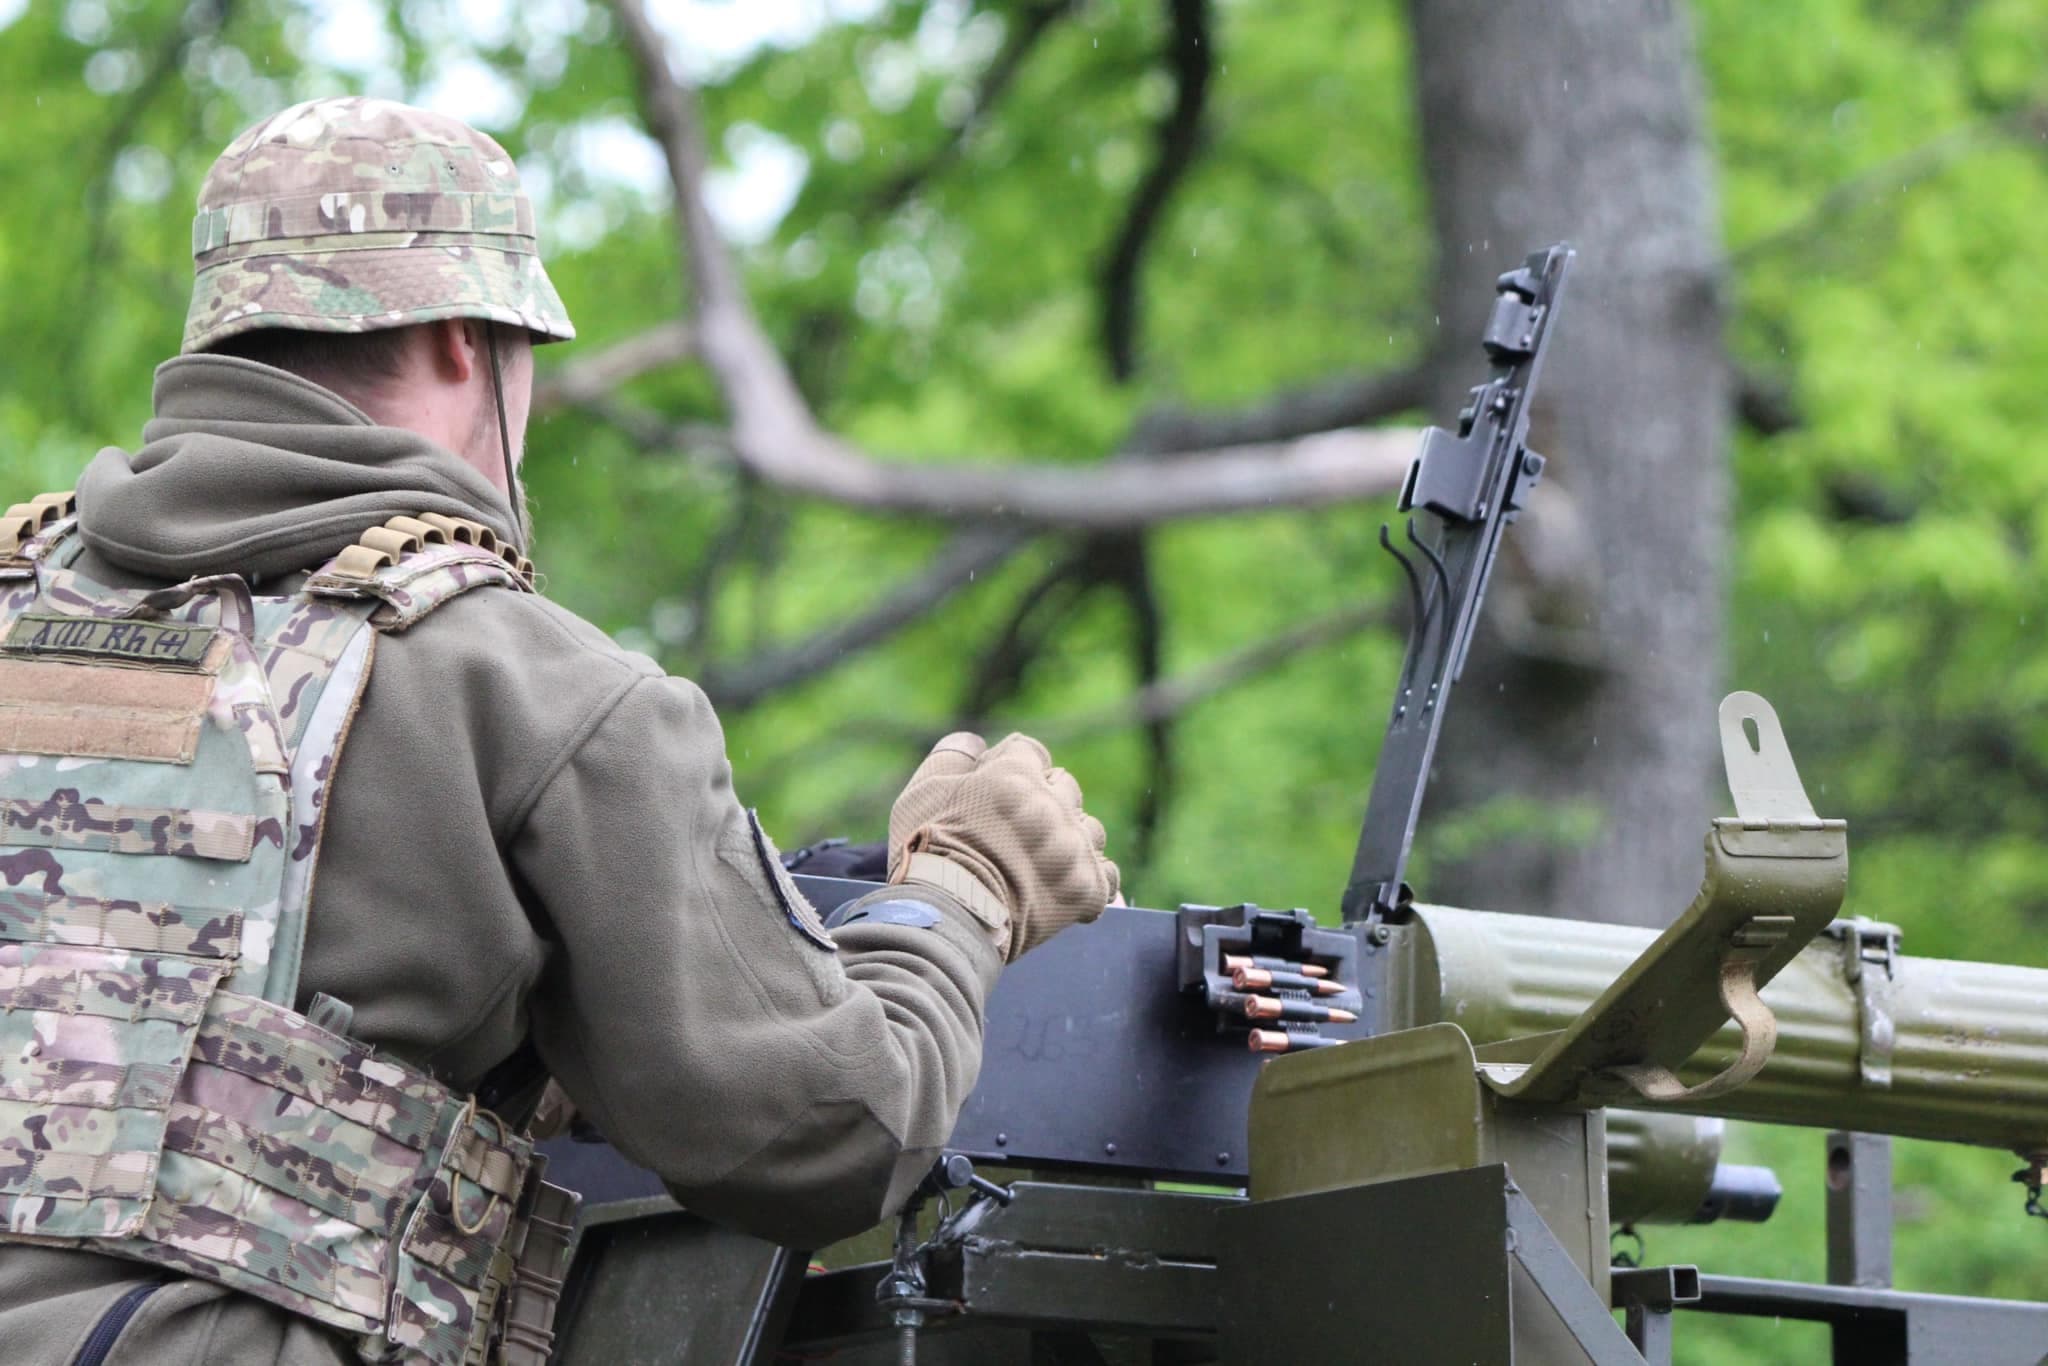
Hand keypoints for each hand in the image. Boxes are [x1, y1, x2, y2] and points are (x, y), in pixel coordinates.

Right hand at [888, 732, 1118, 960]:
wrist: (945, 919)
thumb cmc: (927, 856)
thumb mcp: (922, 794)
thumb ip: (952, 757)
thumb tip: (978, 745)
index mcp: (1015, 776)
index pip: (1031, 753)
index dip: (1011, 770)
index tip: (995, 794)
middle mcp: (1050, 806)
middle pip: (1065, 787)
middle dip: (1043, 803)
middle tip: (1014, 834)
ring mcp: (1071, 849)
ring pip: (1090, 831)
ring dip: (1070, 842)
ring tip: (1041, 864)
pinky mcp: (1085, 890)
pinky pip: (1107, 878)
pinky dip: (1089, 882)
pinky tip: (1065, 888)